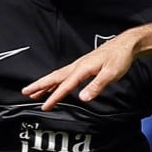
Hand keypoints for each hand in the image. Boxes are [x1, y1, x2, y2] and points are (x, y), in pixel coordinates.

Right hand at [23, 33, 137, 110]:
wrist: (126, 45)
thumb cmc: (119, 58)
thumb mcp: (111, 74)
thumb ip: (96, 86)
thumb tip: (83, 98)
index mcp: (82, 68)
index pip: (65, 85)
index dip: (54, 97)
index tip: (45, 106)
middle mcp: (77, 66)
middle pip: (54, 77)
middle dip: (40, 86)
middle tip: (26, 92)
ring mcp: (79, 65)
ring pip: (58, 76)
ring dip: (45, 84)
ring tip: (34, 92)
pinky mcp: (83, 66)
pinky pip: (64, 75)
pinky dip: (56, 81)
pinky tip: (54, 87)